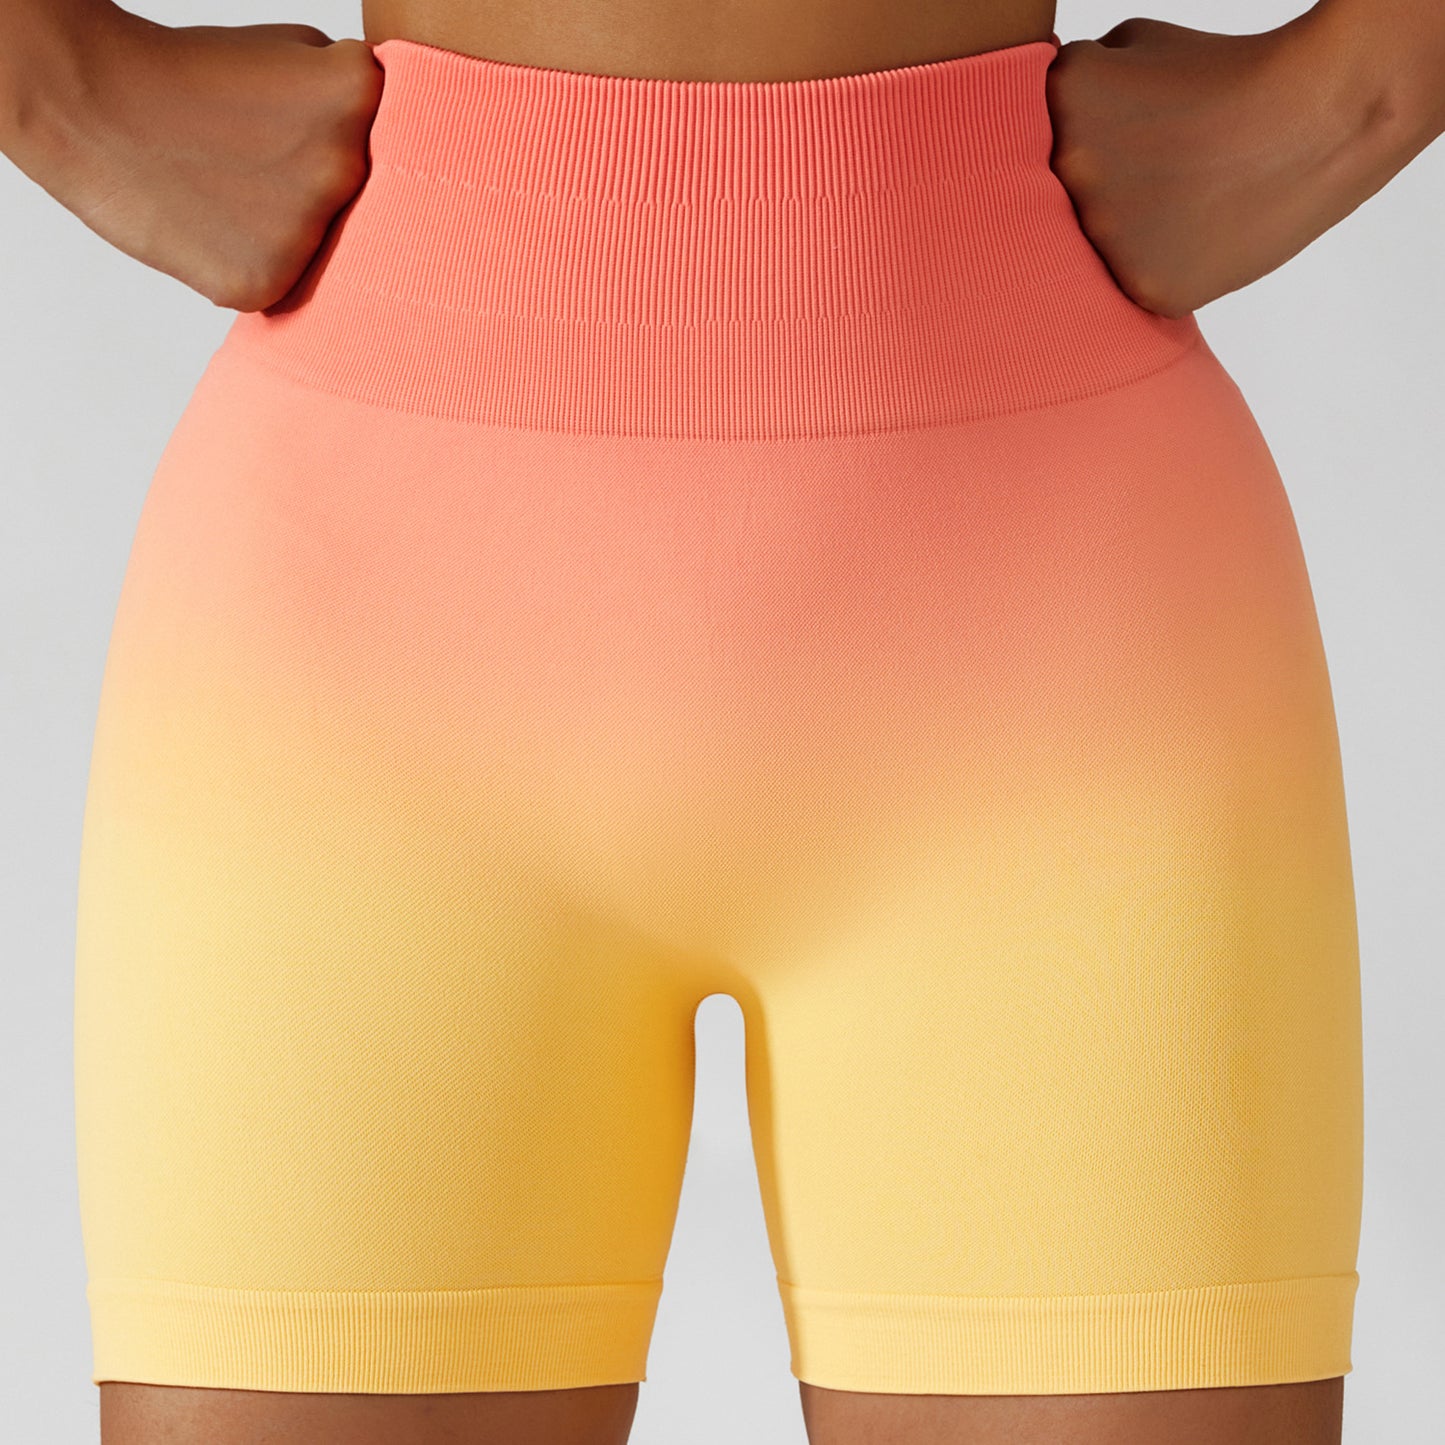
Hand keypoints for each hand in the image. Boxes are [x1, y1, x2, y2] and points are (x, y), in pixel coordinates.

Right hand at [10, 10, 382, 310]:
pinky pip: (284, 285)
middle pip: (369, 209)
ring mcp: (308, 231)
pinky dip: (256, 263)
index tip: (318, 140)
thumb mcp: (294, 53)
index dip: (357, 148)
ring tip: (236, 193)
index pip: (405, 148)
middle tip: (268, 169)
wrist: (91, 103)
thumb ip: (356, 105)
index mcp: (361, 99)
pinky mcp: (266, 283)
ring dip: (294, 232)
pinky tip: (218, 227)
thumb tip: (404, 155)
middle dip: (330, 197)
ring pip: (329, 253)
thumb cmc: (196, 76)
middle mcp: (346, 169)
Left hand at [1044, 14, 1407, 316]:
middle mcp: (1070, 167)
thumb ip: (1075, 85)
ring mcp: (1103, 232)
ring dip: (1125, 230)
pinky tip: (1194, 233)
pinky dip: (1157, 265)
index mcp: (1061, 100)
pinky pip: (1129, 287)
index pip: (1029, 138)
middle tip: (1157, 166)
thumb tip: (1030, 126)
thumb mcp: (1135, 44)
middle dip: (1098, 187)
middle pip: (1056, 201)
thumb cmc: (1223, 73)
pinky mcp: (1142, 285)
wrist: (1318, 115)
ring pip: (1093, 249)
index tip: (1123, 129)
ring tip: (1182, 195)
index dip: (1082, 137)